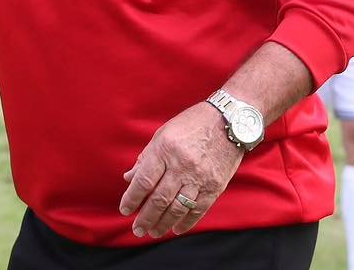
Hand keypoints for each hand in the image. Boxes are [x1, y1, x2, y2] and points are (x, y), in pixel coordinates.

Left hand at [119, 102, 243, 237]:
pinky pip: (198, 209)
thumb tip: (129, 178)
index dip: (132, 198)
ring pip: (178, 208)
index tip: (125, 210)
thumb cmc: (191, 125)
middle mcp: (181, 166)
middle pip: (159, 199)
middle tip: (137, 230)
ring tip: (153, 231)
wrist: (228, 122)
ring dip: (163, 223)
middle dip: (146, 217)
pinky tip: (176, 229)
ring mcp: (200, 178)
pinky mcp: (215, 186)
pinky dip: (186, 222)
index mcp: (164, 150)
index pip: (144, 180)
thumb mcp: (163, 134)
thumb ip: (146, 158)